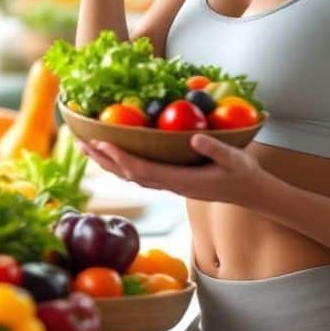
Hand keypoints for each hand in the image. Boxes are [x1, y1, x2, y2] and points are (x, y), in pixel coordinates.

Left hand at [77, 134, 267, 207]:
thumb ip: (214, 148)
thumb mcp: (233, 158)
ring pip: (132, 177)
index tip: (101, 142)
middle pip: (128, 175)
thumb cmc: (242, 174)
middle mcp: (170, 186)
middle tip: (80, 142)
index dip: (119, 157)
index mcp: (180, 181)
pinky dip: (123, 165)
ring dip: (109, 163)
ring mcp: (170, 185)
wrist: (249, 193)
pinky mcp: (173, 182)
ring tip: (89, 148)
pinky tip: (116, 156)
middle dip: (103, 160)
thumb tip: (194, 137)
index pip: (142, 170)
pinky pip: (141, 175)